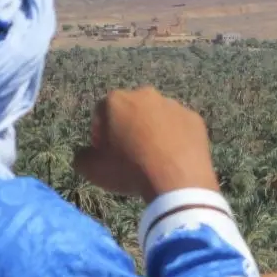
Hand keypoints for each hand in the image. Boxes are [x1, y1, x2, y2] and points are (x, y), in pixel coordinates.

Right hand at [74, 86, 218, 201]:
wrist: (177, 181)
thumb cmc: (129, 170)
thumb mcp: (92, 169)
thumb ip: (82, 156)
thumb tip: (85, 154)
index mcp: (116, 100)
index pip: (101, 114)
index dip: (100, 135)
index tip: (105, 154)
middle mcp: (145, 95)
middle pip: (130, 112)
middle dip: (127, 129)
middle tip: (129, 155)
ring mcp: (173, 105)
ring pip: (157, 117)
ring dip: (152, 132)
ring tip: (154, 158)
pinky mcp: (194, 118)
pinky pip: (179, 127)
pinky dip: (175, 138)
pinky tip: (174, 158)